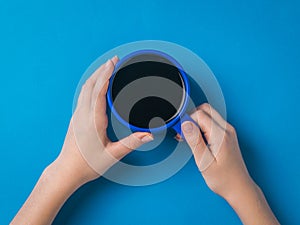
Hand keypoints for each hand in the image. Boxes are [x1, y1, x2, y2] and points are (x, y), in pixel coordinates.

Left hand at [11, 56, 152, 224]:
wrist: (67, 170)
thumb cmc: (87, 164)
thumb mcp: (112, 155)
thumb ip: (131, 143)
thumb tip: (149, 135)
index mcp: (92, 120)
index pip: (99, 90)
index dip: (106, 74)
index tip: (113, 63)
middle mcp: (83, 114)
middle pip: (90, 85)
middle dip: (102, 70)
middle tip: (113, 60)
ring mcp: (77, 115)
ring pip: (85, 89)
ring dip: (95, 76)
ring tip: (106, 68)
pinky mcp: (76, 119)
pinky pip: (83, 95)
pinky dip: (91, 85)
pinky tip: (96, 85)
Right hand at [181, 103, 278, 224]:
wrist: (239, 188)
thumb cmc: (223, 179)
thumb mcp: (205, 162)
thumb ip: (195, 141)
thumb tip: (185, 123)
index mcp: (221, 135)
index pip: (199, 114)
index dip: (186, 121)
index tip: (180, 133)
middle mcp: (227, 129)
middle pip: (205, 109)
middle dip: (191, 118)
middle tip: (183, 134)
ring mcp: (228, 131)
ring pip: (208, 115)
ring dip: (195, 122)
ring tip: (188, 139)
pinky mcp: (227, 135)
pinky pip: (211, 123)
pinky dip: (201, 127)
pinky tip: (196, 140)